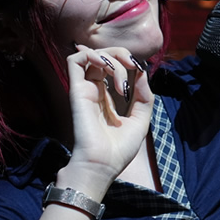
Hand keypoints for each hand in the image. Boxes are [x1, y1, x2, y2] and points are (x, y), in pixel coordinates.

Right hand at [59, 45, 152, 191]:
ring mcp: (84, 89)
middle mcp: (94, 90)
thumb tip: (142, 71)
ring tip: (120, 79)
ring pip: (93, 54)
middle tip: (134, 68)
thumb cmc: (118, 150)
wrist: (101, 165)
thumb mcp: (140, 120)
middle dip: (122, 56)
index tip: (141, 72)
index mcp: (107, 98)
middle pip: (105, 56)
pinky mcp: (76, 90)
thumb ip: (144, 96)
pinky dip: (93, 56)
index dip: (130, 62)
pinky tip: (108, 69)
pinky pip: (76, 60)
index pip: (115, 67)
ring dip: (111, 58)